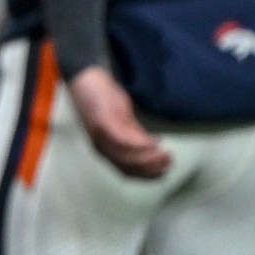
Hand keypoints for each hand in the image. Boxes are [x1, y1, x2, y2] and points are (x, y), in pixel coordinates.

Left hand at [69, 65, 168, 179]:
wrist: (86, 78)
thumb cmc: (103, 99)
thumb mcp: (121, 121)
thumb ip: (134, 135)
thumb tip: (151, 147)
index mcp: (104, 148)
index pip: (126, 170)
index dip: (146, 175)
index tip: (163, 173)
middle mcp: (100, 146)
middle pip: (128, 167)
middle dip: (151, 168)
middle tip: (169, 162)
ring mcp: (101, 136)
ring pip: (127, 156)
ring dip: (149, 158)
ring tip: (166, 153)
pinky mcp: (103, 123)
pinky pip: (124, 140)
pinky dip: (141, 144)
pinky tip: (155, 141)